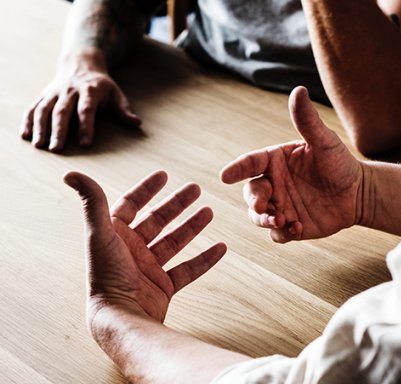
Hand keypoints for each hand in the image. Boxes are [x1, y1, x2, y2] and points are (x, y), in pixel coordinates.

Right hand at [22, 49, 140, 151]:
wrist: (80, 64)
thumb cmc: (101, 85)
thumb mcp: (116, 93)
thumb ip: (124, 109)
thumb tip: (136, 123)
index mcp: (89, 90)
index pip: (87, 110)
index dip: (86, 126)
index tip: (86, 143)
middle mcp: (69, 91)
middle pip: (62, 111)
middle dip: (59, 130)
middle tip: (56, 149)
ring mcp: (54, 93)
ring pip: (44, 110)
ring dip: (40, 127)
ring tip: (39, 145)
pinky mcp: (44, 96)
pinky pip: (33, 107)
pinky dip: (28, 121)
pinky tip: (26, 135)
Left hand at [64, 170, 225, 324]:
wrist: (121, 317)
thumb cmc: (107, 276)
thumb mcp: (99, 233)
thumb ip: (91, 201)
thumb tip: (71, 173)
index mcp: (114, 236)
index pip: (130, 205)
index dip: (146, 190)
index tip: (164, 175)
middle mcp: (131, 251)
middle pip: (157, 221)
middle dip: (176, 204)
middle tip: (196, 188)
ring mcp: (148, 269)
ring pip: (174, 242)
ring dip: (192, 227)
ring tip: (209, 212)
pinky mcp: (163, 287)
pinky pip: (188, 270)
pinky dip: (205, 259)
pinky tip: (221, 248)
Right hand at [220, 86, 364, 242]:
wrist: (358, 192)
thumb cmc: (340, 162)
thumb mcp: (324, 141)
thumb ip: (307, 120)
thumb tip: (298, 90)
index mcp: (275, 161)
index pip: (250, 163)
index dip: (236, 169)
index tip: (225, 176)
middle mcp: (273, 183)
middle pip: (250, 192)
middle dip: (253, 200)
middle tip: (263, 206)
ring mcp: (280, 206)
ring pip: (258, 216)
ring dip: (264, 219)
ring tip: (281, 220)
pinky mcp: (290, 226)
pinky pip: (277, 234)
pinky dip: (282, 233)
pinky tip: (297, 227)